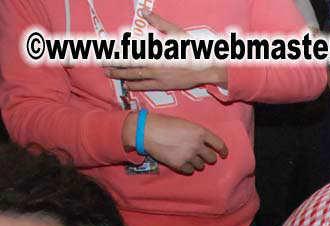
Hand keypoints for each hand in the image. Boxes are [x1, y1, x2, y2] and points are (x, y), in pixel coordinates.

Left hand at [105, 13, 225, 90]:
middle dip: (114, 65)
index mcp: (154, 51)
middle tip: (103, 65)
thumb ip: (158, 22)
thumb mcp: (175, 31)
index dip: (117, 52)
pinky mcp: (163, 85)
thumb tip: (143, 13)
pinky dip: (134, 86)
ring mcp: (157, 76)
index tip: (106, 51)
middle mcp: (152, 64)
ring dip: (120, 75)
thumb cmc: (191, 49)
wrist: (204, 68)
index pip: (130, 51)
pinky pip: (145, 86)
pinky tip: (127, 86)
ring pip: (134, 76)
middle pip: (128, 65)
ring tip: (109, 74)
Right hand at [124, 112, 227, 173]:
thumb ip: (196, 133)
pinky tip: (181, 162)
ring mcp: (189, 156)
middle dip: (208, 158)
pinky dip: (187, 168)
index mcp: (200, 132)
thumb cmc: (164, 124)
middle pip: (211, 158)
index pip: (219, 145)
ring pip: (201, 165)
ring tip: (187, 156)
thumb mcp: (185, 124)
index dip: (223, 151)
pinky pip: (190, 170)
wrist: (146, 131)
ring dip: (197, 163)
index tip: (223, 155)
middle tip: (201, 156)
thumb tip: (204, 144)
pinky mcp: (180, 165)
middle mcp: (197, 145)